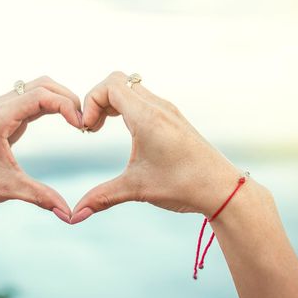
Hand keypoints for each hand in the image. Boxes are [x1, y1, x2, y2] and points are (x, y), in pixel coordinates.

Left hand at [0, 76, 81, 230]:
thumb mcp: (9, 189)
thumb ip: (41, 197)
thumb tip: (69, 215)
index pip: (40, 96)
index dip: (66, 106)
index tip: (82, 125)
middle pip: (41, 85)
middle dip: (67, 98)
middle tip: (85, 120)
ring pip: (36, 88)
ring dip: (59, 99)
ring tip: (77, 119)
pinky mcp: (0, 114)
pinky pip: (30, 99)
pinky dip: (50, 104)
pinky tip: (63, 119)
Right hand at [71, 71, 243, 223]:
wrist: (221, 188)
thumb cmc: (183, 185)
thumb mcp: (137, 189)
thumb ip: (102, 197)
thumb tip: (76, 216)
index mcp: (148, 117)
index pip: (111, 85)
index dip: (91, 101)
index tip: (88, 130)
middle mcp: (158, 107)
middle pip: (118, 81)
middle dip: (98, 100)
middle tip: (93, 128)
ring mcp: (168, 110)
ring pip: (132, 88)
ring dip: (113, 103)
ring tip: (103, 128)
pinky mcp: (173, 118)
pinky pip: (144, 98)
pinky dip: (127, 107)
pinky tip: (126, 132)